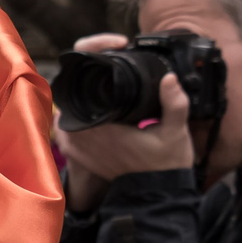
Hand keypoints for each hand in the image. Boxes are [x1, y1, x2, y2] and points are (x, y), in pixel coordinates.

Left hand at [51, 34, 194, 211]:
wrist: (155, 196)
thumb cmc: (165, 165)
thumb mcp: (175, 131)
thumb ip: (174, 104)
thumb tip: (169, 79)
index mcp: (102, 127)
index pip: (80, 83)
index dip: (93, 53)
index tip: (114, 46)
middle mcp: (82, 136)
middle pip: (71, 90)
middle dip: (88, 72)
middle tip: (109, 59)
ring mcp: (76, 146)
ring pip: (66, 108)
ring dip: (81, 93)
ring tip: (102, 78)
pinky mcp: (77, 154)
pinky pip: (66, 127)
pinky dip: (76, 115)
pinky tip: (94, 105)